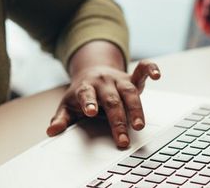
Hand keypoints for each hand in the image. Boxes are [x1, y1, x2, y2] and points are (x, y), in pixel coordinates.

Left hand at [46, 60, 160, 148]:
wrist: (91, 73)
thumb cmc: (81, 95)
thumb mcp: (68, 106)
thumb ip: (61, 119)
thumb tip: (52, 131)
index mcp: (86, 88)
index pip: (87, 95)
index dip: (89, 102)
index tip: (91, 112)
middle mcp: (103, 83)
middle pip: (111, 100)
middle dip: (117, 120)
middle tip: (122, 139)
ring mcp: (118, 79)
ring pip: (129, 92)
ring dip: (136, 108)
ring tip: (140, 125)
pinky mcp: (131, 77)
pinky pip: (142, 70)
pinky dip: (150, 69)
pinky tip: (158, 75)